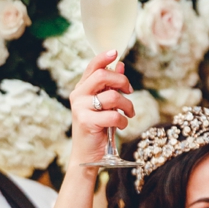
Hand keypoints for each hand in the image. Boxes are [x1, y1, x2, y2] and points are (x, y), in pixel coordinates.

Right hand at [68, 50, 133, 166]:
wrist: (87, 155)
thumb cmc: (97, 129)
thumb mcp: (104, 105)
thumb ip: (110, 86)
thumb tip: (120, 65)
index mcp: (81, 89)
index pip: (92, 67)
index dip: (104, 57)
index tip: (116, 52)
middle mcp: (78, 96)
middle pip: (102, 76)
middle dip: (122, 81)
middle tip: (129, 91)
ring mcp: (80, 108)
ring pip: (112, 96)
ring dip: (127, 105)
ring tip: (128, 114)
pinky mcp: (86, 122)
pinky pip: (113, 115)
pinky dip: (123, 120)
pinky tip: (121, 125)